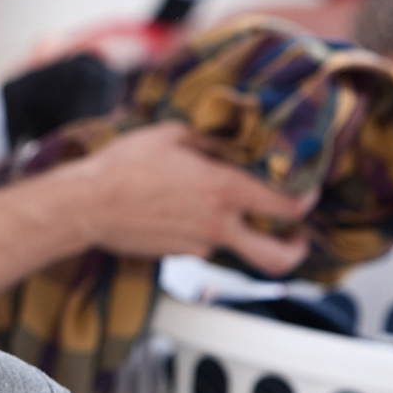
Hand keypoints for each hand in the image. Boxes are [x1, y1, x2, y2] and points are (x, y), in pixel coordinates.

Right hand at [67, 121, 313, 274]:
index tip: (306, 195)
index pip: (286, 207)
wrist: (86, 205)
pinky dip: (203, 231)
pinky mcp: (179, 255)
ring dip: (238, 232)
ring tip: (222, 210)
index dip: (305, 201)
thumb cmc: (124, 166)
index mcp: (224, 190)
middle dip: (294, 250)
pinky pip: (203, 245)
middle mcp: (218, 225)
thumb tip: (230, 138)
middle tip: (295, 237)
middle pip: (276, 258)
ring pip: (235, 247)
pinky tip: (183, 212)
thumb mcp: (171, 135)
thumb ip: (209, 140)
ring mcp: (199, 245)